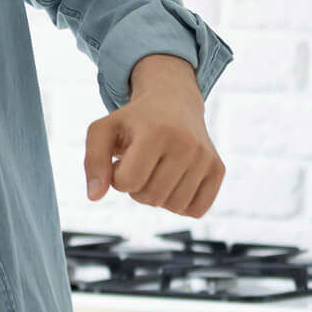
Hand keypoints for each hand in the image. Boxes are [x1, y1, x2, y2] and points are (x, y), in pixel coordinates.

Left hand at [82, 54, 223, 216]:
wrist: (173, 101)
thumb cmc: (134, 121)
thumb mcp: (104, 130)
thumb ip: (93, 161)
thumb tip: (94, 196)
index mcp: (155, 131)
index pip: (127, 181)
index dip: (118, 177)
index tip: (122, 160)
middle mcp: (186, 144)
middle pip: (150, 197)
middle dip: (137, 187)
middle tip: (140, 164)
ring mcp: (205, 157)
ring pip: (173, 206)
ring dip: (158, 196)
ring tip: (156, 170)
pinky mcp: (218, 169)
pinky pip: (196, 210)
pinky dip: (180, 204)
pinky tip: (174, 181)